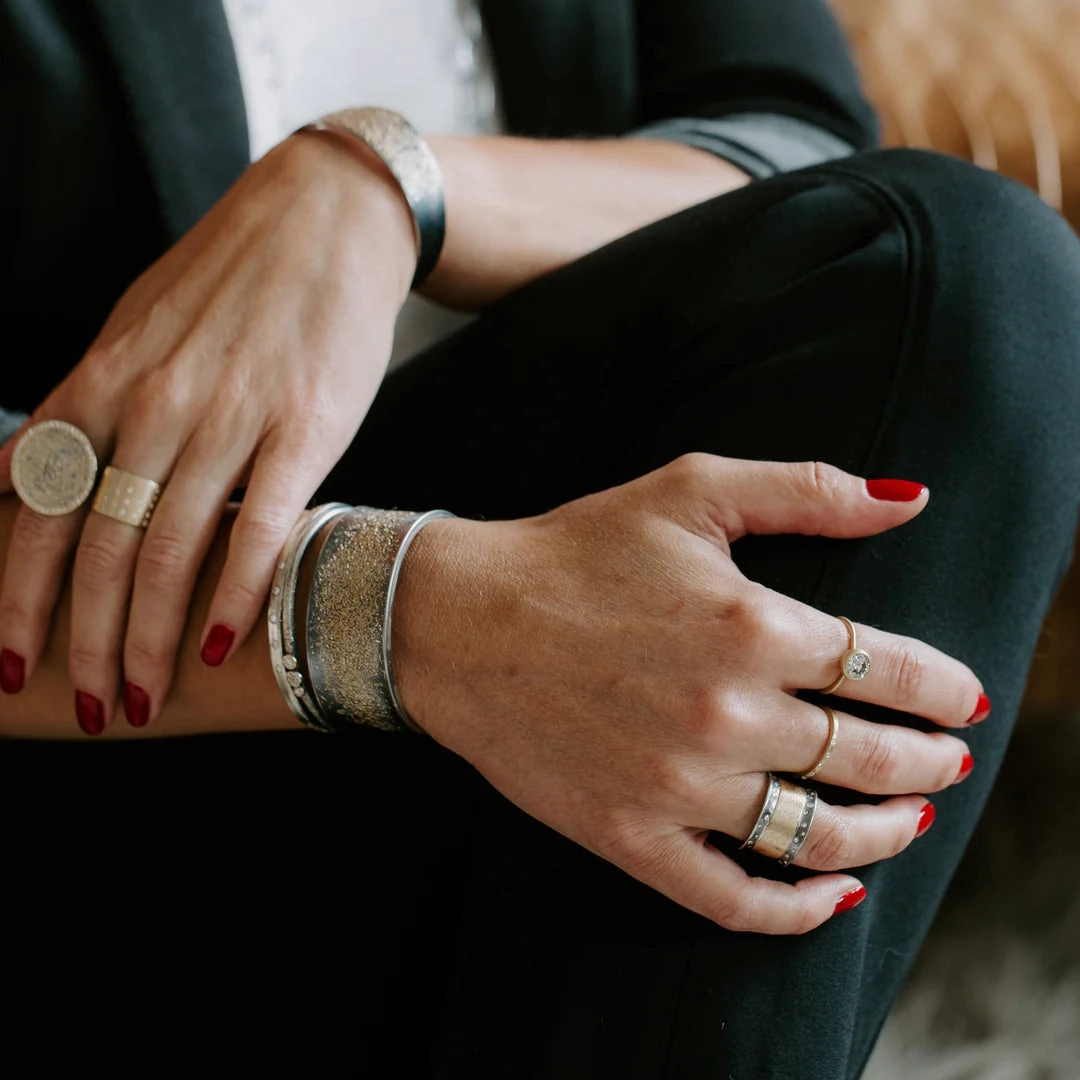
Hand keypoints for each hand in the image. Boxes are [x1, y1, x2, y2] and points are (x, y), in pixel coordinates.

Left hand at [0, 130, 416, 730]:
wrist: (325, 218)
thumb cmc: (229, 281)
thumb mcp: (132, 328)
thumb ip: (79, 407)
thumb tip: (14, 472)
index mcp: (104, 380)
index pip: (36, 509)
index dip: (16, 598)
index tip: (9, 666)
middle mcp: (154, 402)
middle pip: (98, 545)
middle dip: (82, 640)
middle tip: (90, 707)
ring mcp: (231, 414)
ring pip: (170, 546)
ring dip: (148, 635)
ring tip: (140, 697)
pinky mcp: (304, 425)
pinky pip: (261, 523)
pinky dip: (237, 590)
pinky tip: (220, 644)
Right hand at [393, 455, 985, 934]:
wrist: (460, 620)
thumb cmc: (574, 549)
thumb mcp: (690, 490)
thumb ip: (808, 490)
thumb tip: (910, 499)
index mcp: (750, 625)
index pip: (889, 669)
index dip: (946, 687)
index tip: (967, 696)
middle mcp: (726, 714)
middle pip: (870, 757)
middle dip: (931, 759)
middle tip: (952, 757)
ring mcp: (679, 786)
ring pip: (821, 836)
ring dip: (887, 834)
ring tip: (911, 819)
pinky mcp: (631, 835)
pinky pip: (735, 899)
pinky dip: (796, 910)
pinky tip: (830, 898)